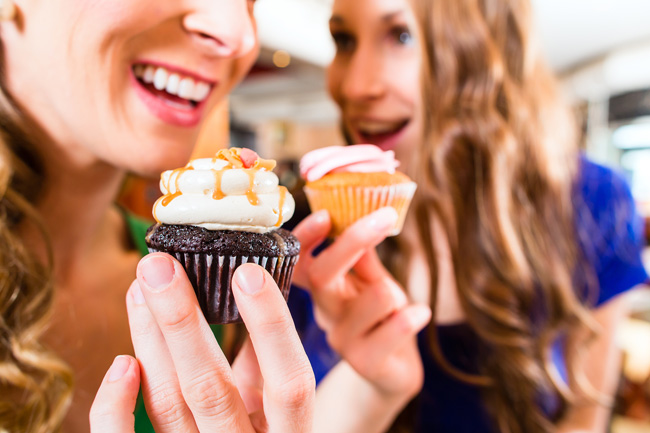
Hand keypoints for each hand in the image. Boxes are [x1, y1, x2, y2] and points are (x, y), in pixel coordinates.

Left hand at [89, 255, 314, 432]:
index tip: (246, 273)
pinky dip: (115, 407)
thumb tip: (260, 295)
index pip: (288, 383)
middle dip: (182, 322)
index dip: (271, 328)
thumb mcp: (280, 413)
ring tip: (140, 289)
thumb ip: (270, 365)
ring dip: (149, 341)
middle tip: (158, 268)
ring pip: (168, 404)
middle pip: (211, 389)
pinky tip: (122, 364)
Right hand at [293, 209, 430, 399]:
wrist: (394, 370)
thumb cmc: (382, 317)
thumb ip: (364, 255)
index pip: (300, 262)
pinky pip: (392, 331)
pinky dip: (411, 317)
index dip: (306, 239)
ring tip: (402, 301)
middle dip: (352, 243)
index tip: (326, 215)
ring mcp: (341, 340)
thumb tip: (356, 216)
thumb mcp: (373, 280)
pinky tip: (419, 314)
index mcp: (324, 289)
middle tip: (384, 217)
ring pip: (370, 300)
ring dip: (394, 292)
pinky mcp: (365, 362)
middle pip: (322, 276)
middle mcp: (326, 313)